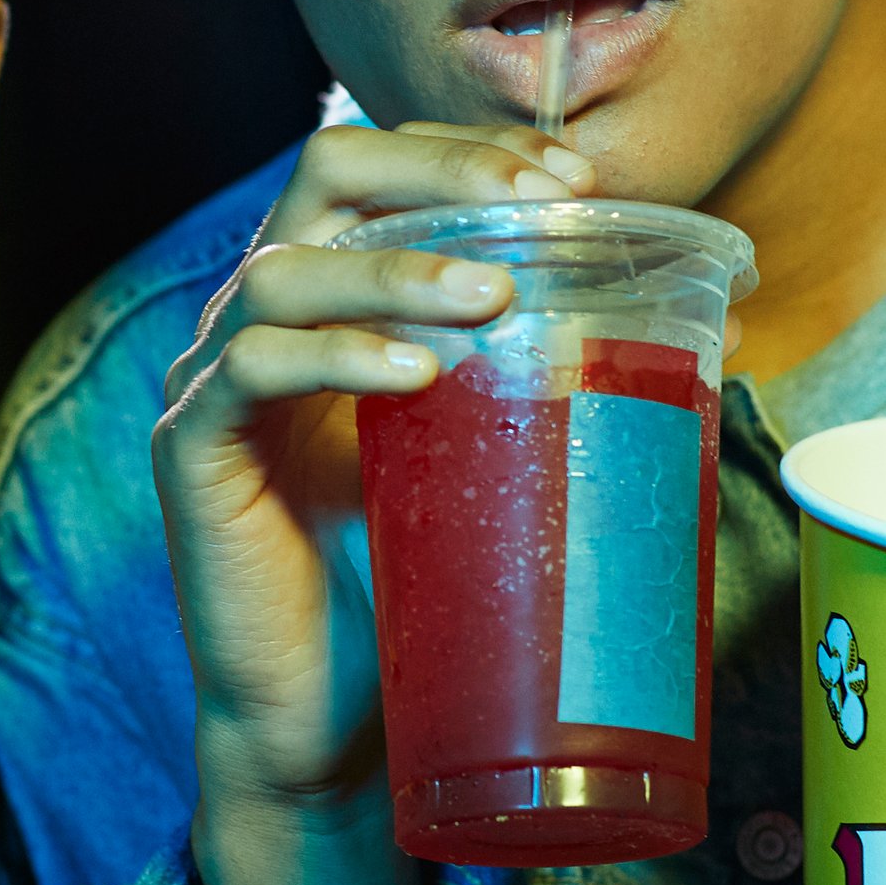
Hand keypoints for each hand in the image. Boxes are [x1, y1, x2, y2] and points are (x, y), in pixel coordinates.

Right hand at [151, 118, 587, 884]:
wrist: (331, 734)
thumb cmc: (420, 596)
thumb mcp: (496, 466)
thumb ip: (546, 390)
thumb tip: (691, 328)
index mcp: (336, 302)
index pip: (387, 170)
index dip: (474, 149)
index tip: (574, 174)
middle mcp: (266, 320)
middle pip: (326, 173)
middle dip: (442, 169)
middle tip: (541, 203)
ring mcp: (217, 381)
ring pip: (285, 269)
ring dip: (398, 267)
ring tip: (492, 297)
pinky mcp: (194, 454)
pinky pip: (247, 371)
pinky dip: (333, 356)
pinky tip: (415, 377)